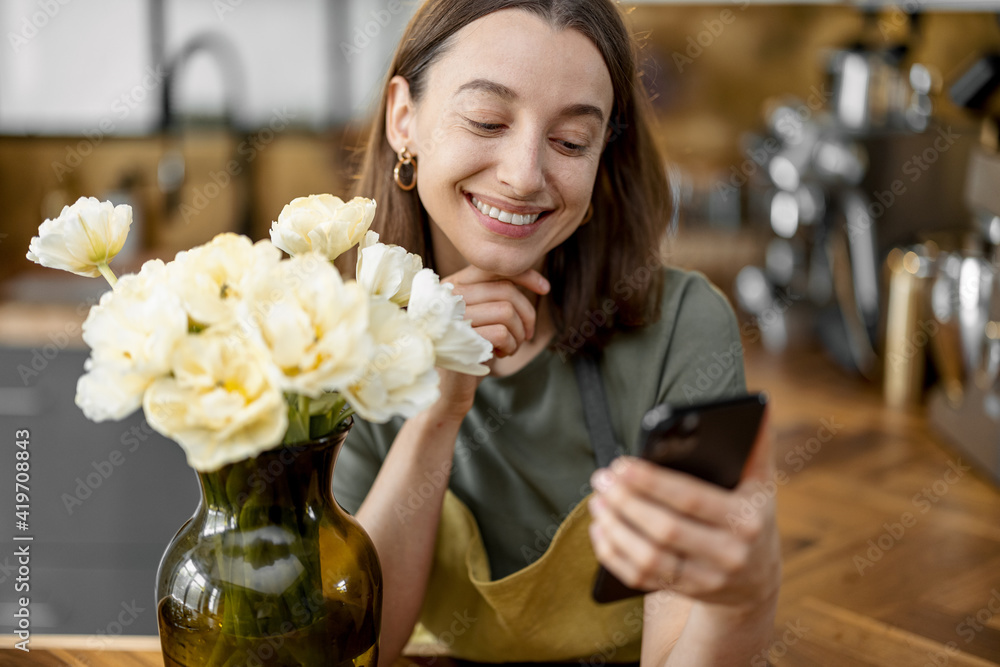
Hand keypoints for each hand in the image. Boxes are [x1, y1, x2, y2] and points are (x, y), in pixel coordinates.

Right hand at [427, 266, 549, 422]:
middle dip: (526, 315)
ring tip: (510, 347)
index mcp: (453, 285)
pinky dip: (510, 346)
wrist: (450, 388)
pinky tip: (500, 354)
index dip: (525, 275)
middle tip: (526, 335)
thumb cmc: (471, 349)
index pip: (494, 268)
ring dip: (518, 334)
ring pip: (506, 311)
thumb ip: (498, 295)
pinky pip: (502, 333)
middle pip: (505, 290)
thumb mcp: (484, 317)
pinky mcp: (460, 339)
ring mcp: (452, 317)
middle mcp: (448, 296)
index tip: (545, 288)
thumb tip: (539, 282)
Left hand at [587, 410, 780, 613]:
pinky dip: (614, 556)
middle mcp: (728, 553)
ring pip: (650, 558)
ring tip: (597, 501)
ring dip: (616, 529)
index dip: (652, 482)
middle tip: (601, 478)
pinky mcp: (685, 593)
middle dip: (627, 502)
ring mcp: (706, 579)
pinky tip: (600, 530)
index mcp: (745, 520)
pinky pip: (641, 578)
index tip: (621, 464)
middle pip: (665, 530)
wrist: (757, 580)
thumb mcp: (761, 485)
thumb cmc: (750, 516)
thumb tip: (761, 406)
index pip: (691, 499)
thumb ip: (756, 447)